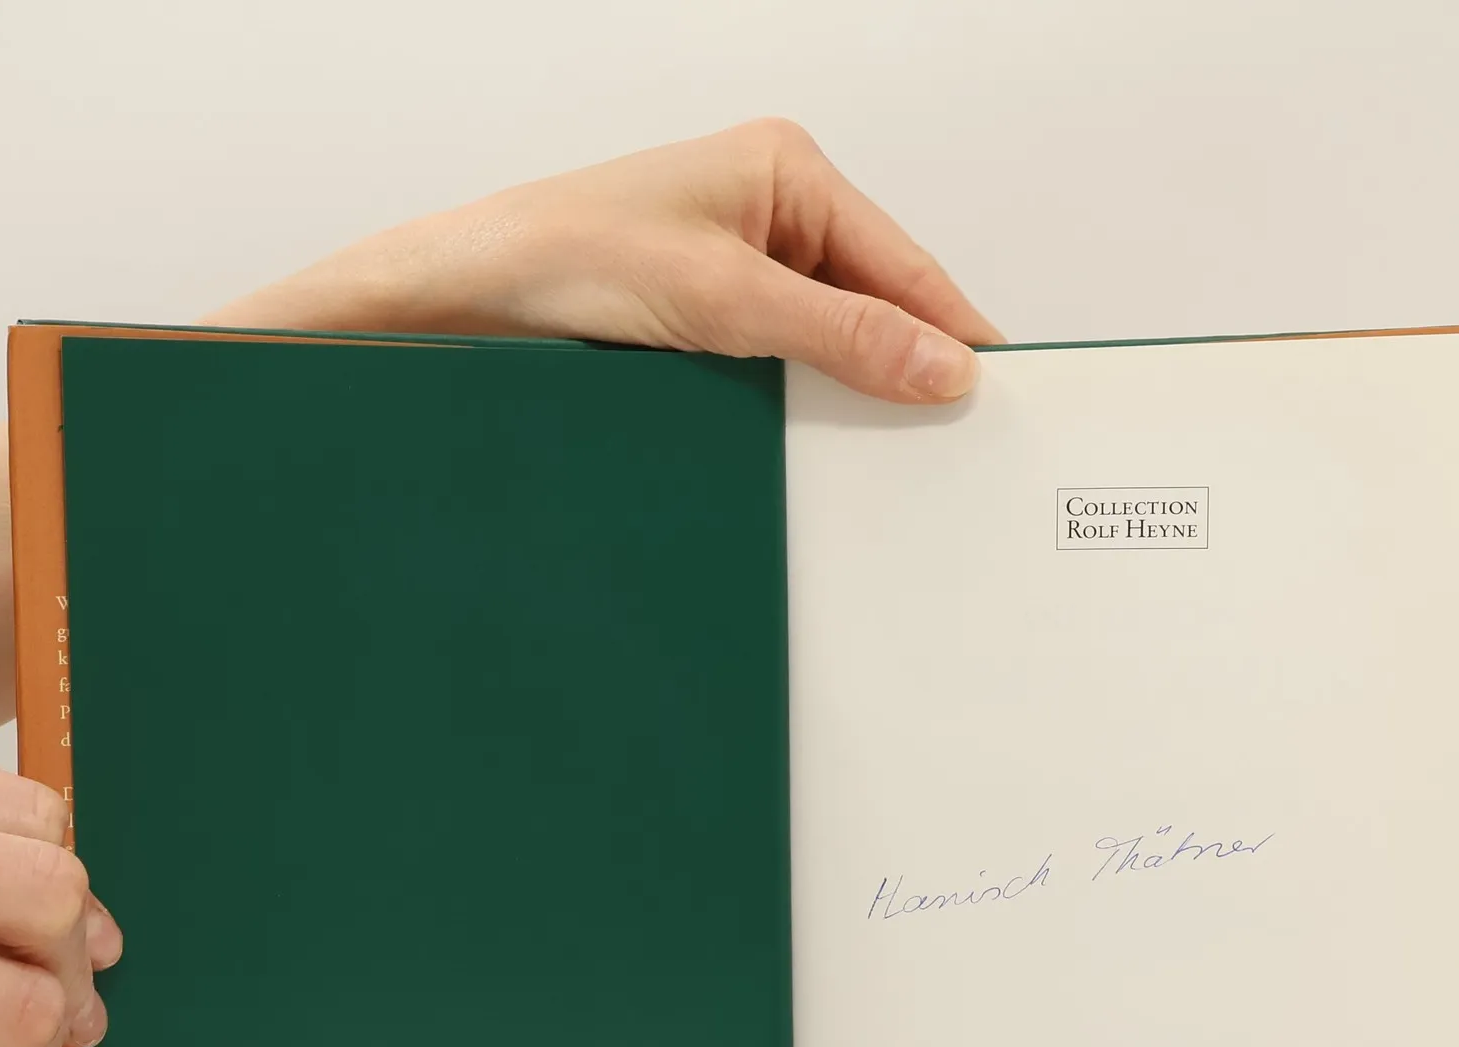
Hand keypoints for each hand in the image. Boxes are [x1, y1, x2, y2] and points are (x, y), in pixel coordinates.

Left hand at [210, 119, 1005, 403]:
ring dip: (849, 399)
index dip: (954, 334)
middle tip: (948, 449)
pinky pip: (782, 367)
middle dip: (905, 373)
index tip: (1000, 400)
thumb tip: (941, 365)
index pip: (903, 264)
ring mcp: (736, 269)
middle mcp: (768, 212)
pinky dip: (802, 408)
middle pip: (874, 305)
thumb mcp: (721, 300)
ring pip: (829, 344)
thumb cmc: (564, 260)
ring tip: (889, 463)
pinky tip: (816, 452)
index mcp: (785, 171)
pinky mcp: (704, 321)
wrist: (457, 303)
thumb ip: (839, 334)